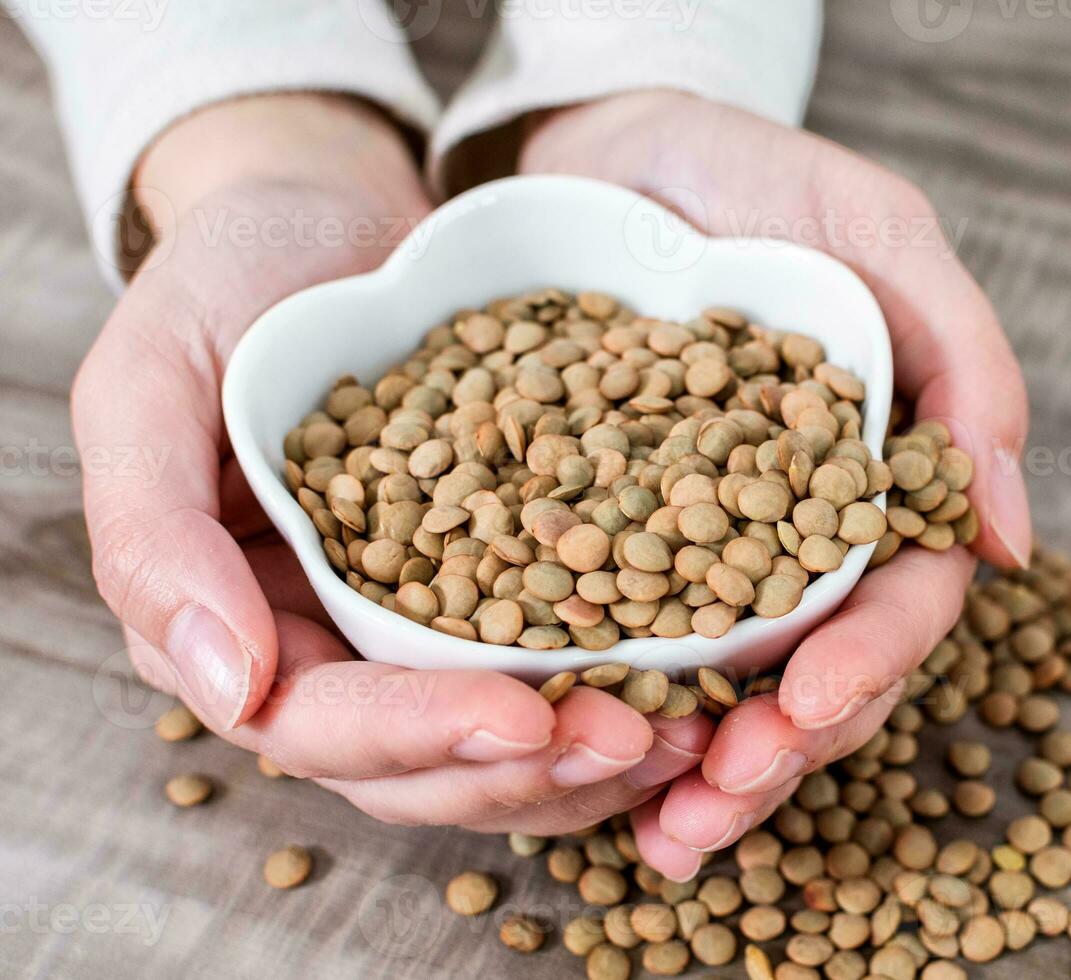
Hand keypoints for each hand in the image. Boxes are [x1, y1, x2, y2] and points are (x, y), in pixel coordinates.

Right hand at [77, 95, 701, 835]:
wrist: (329, 218)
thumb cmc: (228, 280)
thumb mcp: (153, 377)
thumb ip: (155, 531)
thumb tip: (221, 690)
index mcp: (236, 622)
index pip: (319, 723)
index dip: (417, 733)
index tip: (521, 720)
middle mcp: (328, 648)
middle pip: (422, 764)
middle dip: (528, 767)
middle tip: (641, 740)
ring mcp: (418, 627)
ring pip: (497, 745)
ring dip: (589, 758)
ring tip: (689, 733)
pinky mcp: (499, 589)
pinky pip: (556, 667)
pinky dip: (618, 690)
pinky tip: (699, 684)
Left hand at [517, 92, 1031, 876]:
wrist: (610, 144)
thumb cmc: (759, 172)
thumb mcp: (876, 231)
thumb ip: (963, 362)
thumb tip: (1015, 536)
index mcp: (884, 478)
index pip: (903, 597)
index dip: (868, 662)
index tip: (806, 707)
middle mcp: (803, 531)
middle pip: (818, 669)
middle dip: (779, 748)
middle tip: (714, 802)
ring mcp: (710, 544)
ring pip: (728, 684)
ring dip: (701, 766)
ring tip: (659, 833)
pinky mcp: (617, 538)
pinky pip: (623, 638)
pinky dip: (615, 709)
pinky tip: (584, 760)